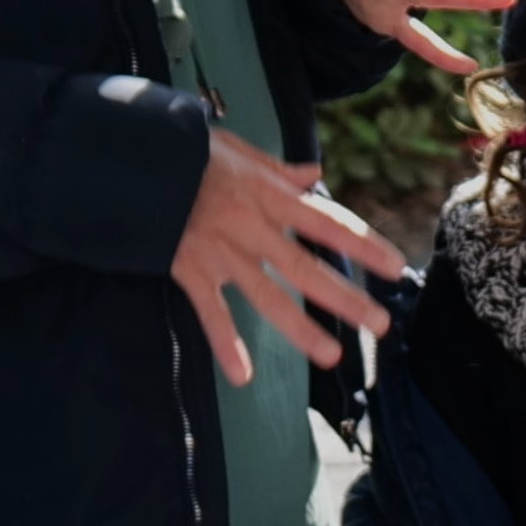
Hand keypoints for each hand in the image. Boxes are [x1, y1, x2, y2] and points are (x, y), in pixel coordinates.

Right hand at [175, 129, 403, 382]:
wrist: (129, 156)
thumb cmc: (183, 148)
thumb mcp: (236, 148)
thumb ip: (277, 169)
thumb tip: (313, 174)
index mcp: (267, 194)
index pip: (327, 221)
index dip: (364, 244)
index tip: (395, 266)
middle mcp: (250, 226)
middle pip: (306, 268)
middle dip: (345, 298)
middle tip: (380, 324)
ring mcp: (220, 252)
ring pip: (267, 296)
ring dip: (300, 328)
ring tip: (332, 356)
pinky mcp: (189, 269)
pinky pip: (211, 312)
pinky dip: (225, 344)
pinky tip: (242, 376)